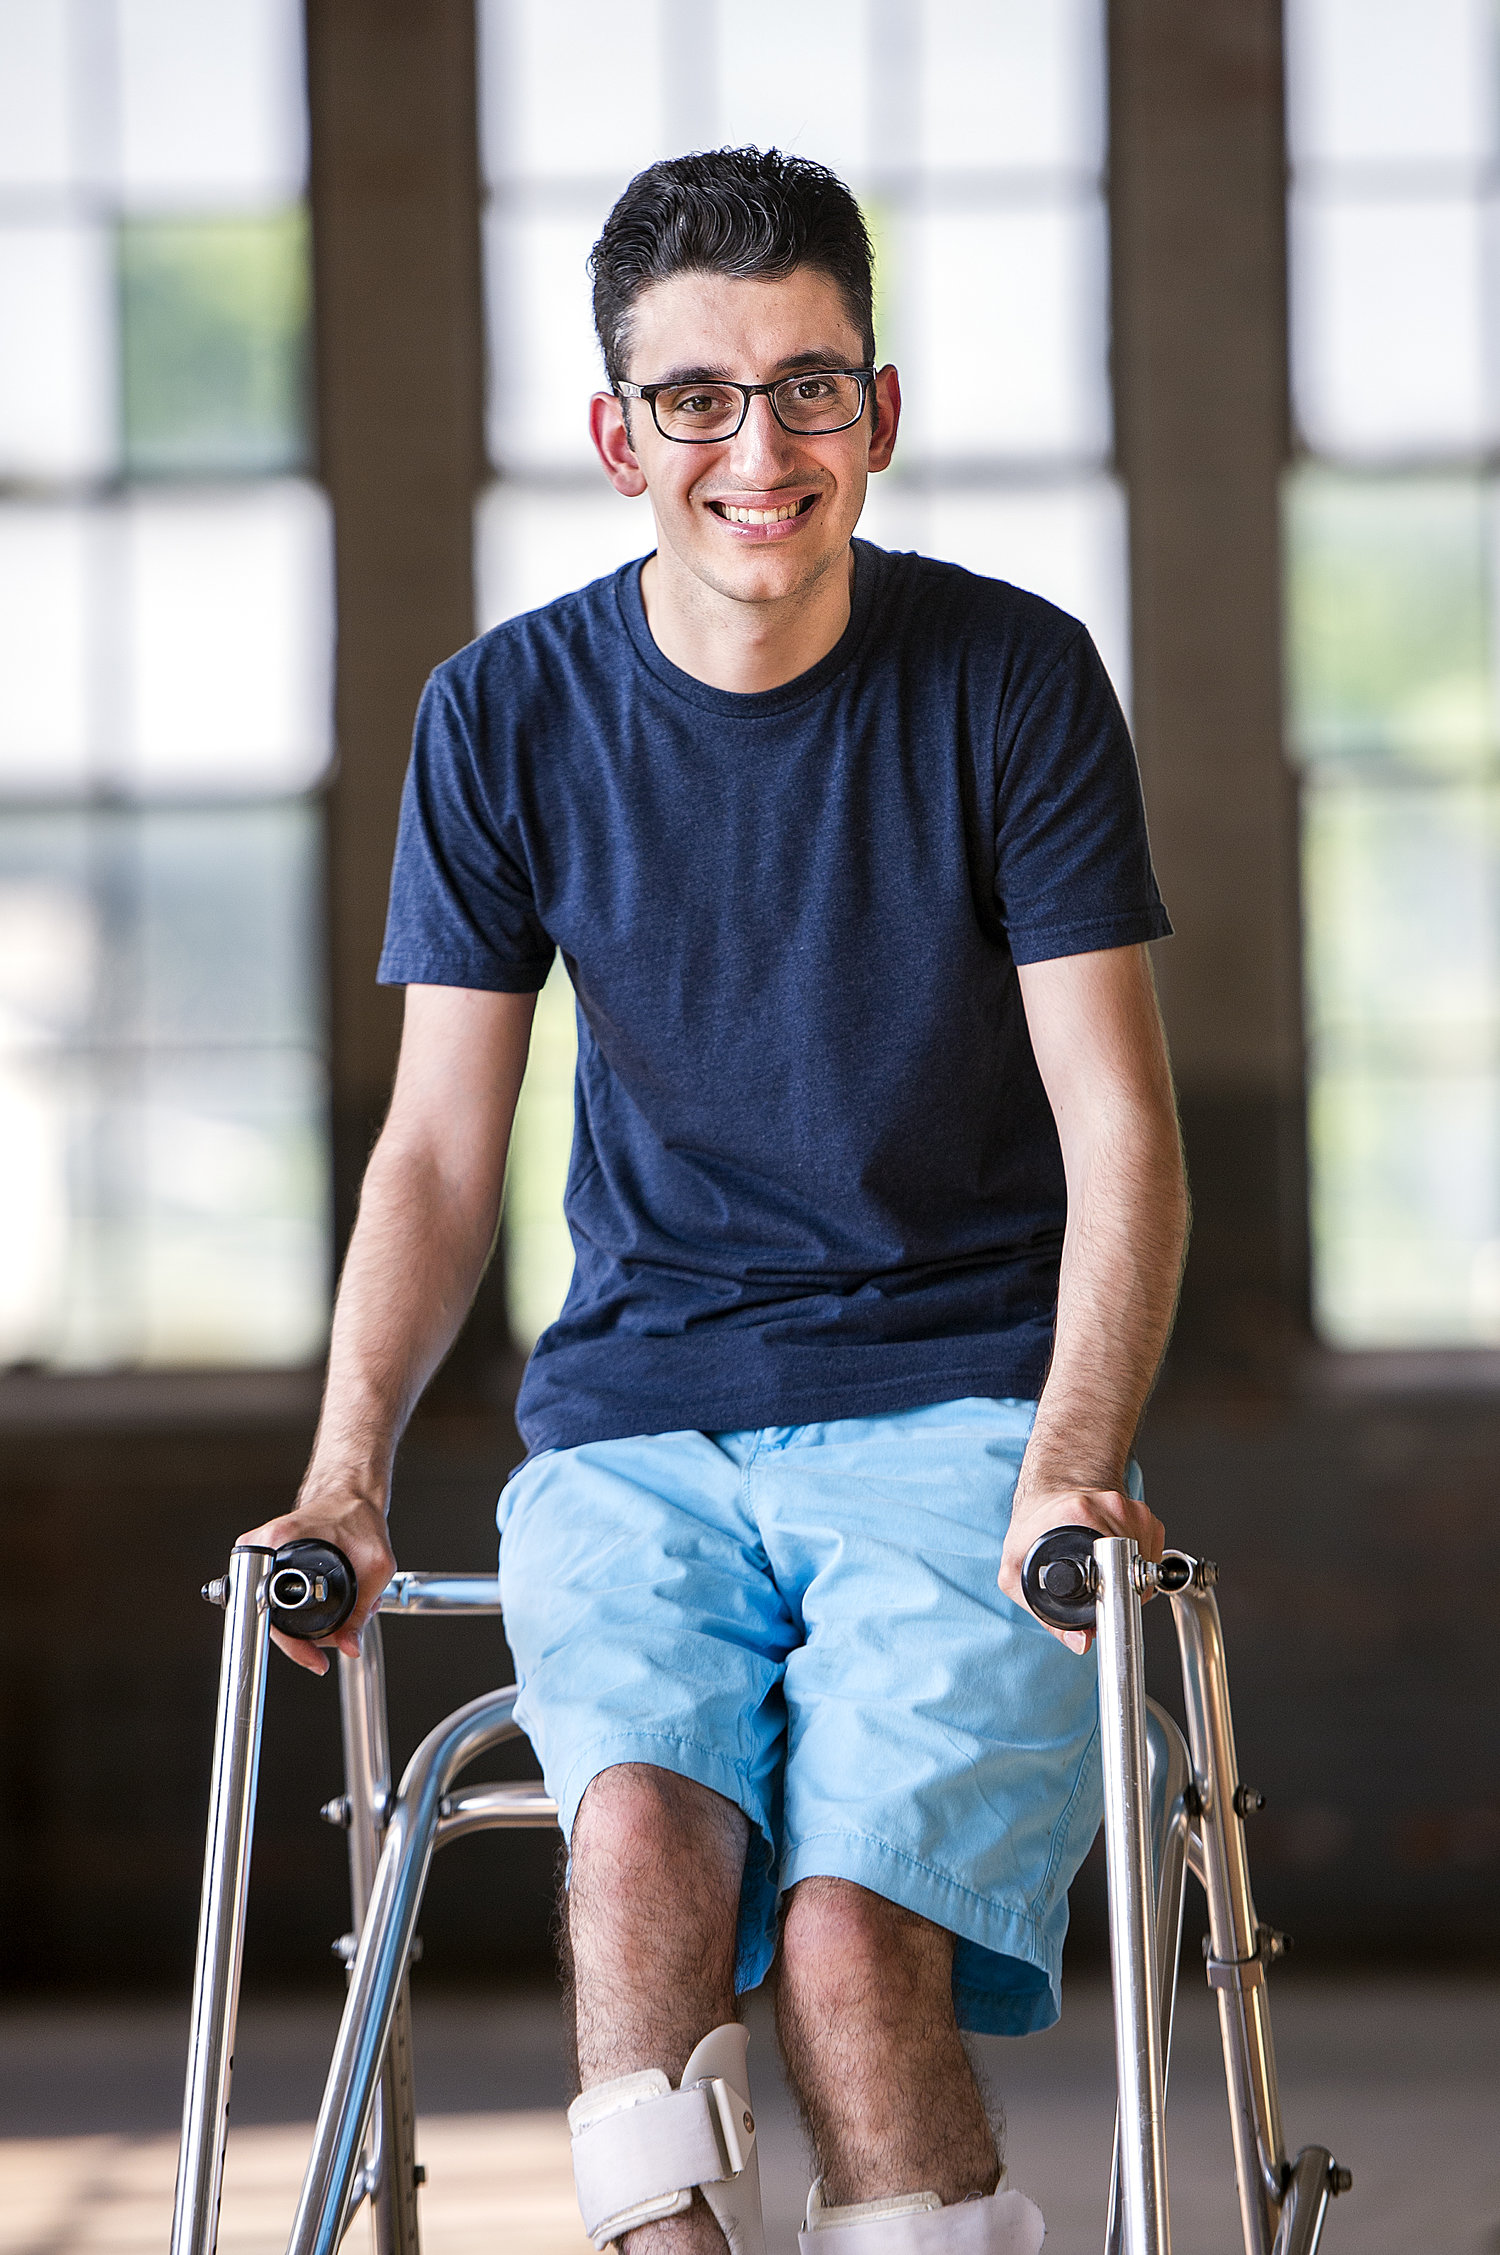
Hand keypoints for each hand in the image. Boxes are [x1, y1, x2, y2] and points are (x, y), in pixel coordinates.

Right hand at [235, 1490, 395, 1675]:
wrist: (350, 1495)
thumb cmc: (357, 1516)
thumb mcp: (376, 1564)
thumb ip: (365, 1608)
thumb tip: (350, 1645)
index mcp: (279, 1541)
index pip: (268, 1608)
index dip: (292, 1642)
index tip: (312, 1656)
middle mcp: (262, 1547)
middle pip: (271, 1618)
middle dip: (309, 1638)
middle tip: (341, 1636)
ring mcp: (261, 1555)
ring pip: (275, 1613)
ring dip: (310, 1625)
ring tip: (344, 1616)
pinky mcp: (268, 1561)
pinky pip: (278, 1601)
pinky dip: (304, 1613)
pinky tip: (330, 1607)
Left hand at [999, 1485, 1164, 1656]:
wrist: (1049, 1492)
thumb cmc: (1032, 1525)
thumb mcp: (1015, 1570)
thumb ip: (1042, 1614)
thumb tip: (1080, 1642)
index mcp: (1078, 1512)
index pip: (1112, 1561)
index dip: (1110, 1595)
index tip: (1103, 1606)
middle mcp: (1109, 1506)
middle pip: (1132, 1566)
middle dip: (1120, 1591)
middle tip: (1100, 1594)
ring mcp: (1129, 1508)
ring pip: (1145, 1561)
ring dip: (1130, 1578)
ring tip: (1105, 1575)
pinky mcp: (1143, 1513)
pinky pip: (1151, 1550)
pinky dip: (1138, 1564)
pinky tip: (1116, 1561)